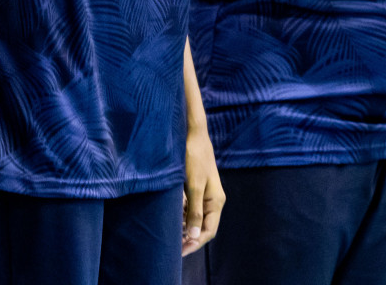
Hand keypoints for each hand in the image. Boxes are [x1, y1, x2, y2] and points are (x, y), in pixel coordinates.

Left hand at [182, 125, 224, 255]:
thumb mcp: (193, 186)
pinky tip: (170, 219)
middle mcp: (212, 200)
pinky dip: (181, 216)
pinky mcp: (196, 189)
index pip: (208, 231)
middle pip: (203, 227)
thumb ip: (194, 212)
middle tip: (173, 248)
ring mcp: (204, 195)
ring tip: (170, 236)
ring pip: (195, 219)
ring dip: (184, 228)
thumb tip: (195, 237)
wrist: (192, 134)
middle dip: (189, 238)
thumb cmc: (193, 158)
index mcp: (216, 202)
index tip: (179, 251)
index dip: (195, 243)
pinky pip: (190, 208)